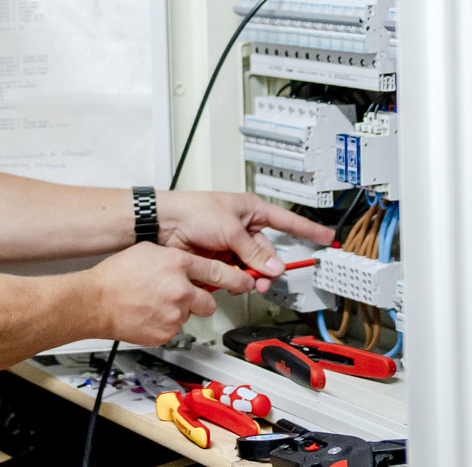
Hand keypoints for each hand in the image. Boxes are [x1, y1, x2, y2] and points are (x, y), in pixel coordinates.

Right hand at [91, 241, 255, 345]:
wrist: (96, 300)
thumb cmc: (116, 275)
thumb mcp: (148, 251)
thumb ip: (175, 259)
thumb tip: (191, 265)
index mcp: (177, 263)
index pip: (219, 272)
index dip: (237, 279)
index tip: (247, 282)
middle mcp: (181, 289)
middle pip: (210, 301)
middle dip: (201, 299)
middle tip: (182, 295)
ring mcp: (176, 313)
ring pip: (190, 315)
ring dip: (180, 311)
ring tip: (155, 302)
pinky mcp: (168, 333)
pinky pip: (176, 328)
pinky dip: (166, 323)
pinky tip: (150, 313)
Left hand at [155, 191, 335, 293]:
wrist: (165, 224)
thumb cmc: (192, 211)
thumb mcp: (230, 228)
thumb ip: (254, 251)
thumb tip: (274, 267)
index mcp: (250, 210)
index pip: (286, 221)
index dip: (307, 230)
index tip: (327, 238)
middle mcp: (242, 227)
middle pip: (268, 253)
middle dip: (269, 268)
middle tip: (267, 277)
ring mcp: (231, 245)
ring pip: (254, 268)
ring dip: (252, 277)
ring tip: (247, 281)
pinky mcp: (219, 260)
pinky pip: (237, 275)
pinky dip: (237, 281)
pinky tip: (232, 281)